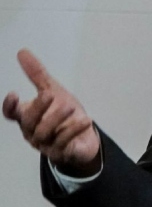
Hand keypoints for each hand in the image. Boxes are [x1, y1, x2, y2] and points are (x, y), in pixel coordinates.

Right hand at [3, 49, 100, 176]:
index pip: (12, 115)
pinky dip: (74, 131)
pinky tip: (86, 120)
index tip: (14, 94)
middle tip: (49, 95)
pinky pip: (65, 144)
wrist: (84, 138)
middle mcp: (33, 133)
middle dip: (38, 109)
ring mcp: (47, 145)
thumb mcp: (53, 91)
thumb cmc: (64, 115)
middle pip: (29, 123)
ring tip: (71, 106)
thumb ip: (37, 75)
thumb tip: (22, 52)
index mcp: (28, 118)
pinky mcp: (63, 154)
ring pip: (46, 134)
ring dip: (58, 119)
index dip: (10, 106)